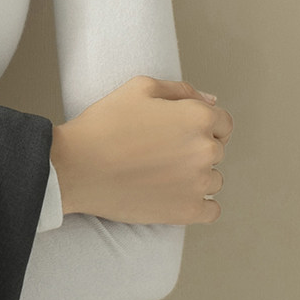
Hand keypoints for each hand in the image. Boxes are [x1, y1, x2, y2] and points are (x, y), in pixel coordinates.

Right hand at [51, 76, 233, 224]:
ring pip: (213, 180)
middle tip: (159, 154)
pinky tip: (174, 198)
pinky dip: (198, 206)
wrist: (76, 167)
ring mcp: (198, 183)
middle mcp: (205, 149)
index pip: (223, 123)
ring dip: (195, 178)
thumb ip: (181, 90)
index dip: (201, 126)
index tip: (177, 135)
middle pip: (216, 151)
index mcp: (199, 117)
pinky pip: (211, 211)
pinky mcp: (187, 211)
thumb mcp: (139, 88)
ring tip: (160, 176)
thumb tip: (212, 101)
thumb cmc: (104, 124)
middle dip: (194, 150)